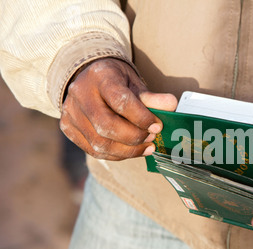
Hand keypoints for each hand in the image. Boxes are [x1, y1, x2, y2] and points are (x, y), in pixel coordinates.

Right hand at [59, 58, 177, 159]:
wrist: (88, 78)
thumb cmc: (117, 82)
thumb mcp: (135, 83)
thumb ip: (152, 97)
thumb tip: (172, 106)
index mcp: (100, 76)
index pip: (120, 101)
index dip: (141, 117)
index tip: (158, 126)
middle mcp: (80, 93)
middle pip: (106, 125)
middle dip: (134, 137)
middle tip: (152, 138)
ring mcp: (70, 112)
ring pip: (99, 143)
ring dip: (127, 150)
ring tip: (146, 147)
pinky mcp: (68, 128)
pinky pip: (93, 150)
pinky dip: (116, 155)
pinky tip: (131, 151)